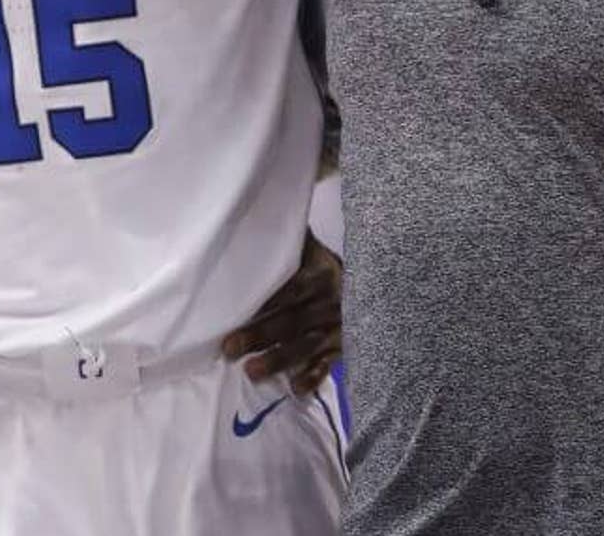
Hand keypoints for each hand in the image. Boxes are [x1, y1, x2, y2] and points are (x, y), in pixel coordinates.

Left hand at [222, 231, 341, 395]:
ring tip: (252, 373)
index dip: (264, 302)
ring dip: (279, 360)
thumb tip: (249, 215)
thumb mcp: (308, 247)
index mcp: (321, 273)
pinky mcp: (343, 347)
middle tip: (229, 349)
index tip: (234, 310)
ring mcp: (338, 327)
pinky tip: (295, 389)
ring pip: (306, 346)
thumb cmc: (320, 263)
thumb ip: (286, 238)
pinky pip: (327, 364)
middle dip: (261, 336)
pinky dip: (312, 377)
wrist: (374, 279)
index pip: (290, 288)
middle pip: (292, 320)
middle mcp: (331, 301)